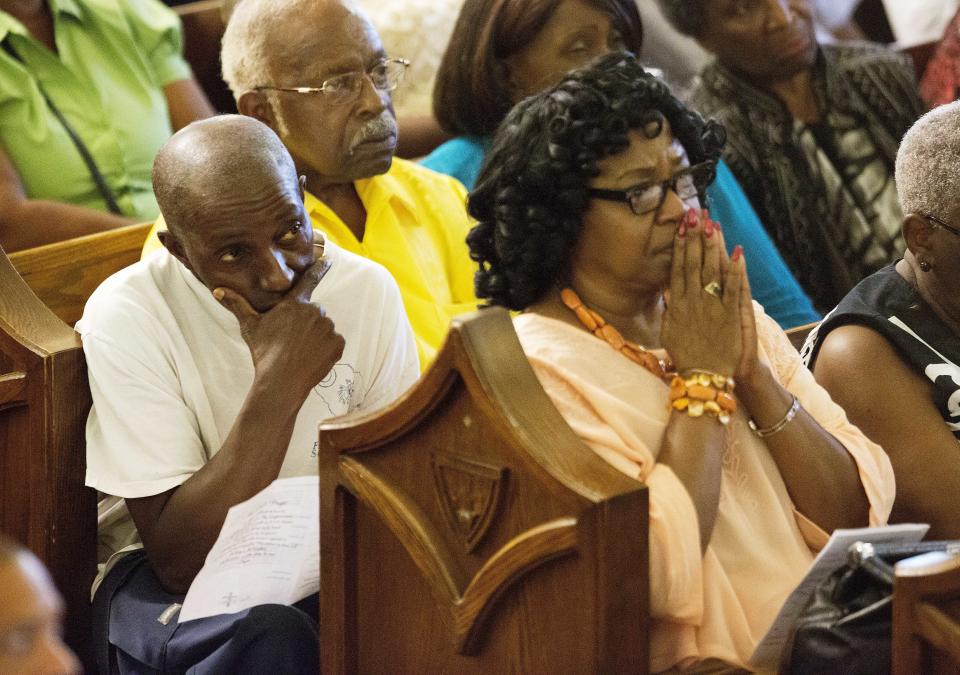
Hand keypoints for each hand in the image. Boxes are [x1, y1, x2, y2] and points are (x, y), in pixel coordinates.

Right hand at [213, 258, 344, 398]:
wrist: (281, 380)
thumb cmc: (264, 352)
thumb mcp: (250, 326)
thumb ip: (237, 304)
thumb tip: (217, 290)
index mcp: (295, 304)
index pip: (310, 280)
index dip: (320, 268)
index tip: (328, 259)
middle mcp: (315, 311)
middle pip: (313, 313)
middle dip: (305, 323)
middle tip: (291, 340)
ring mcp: (329, 328)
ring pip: (324, 328)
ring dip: (316, 336)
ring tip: (300, 351)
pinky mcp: (338, 344)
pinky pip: (334, 343)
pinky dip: (326, 349)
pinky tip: (312, 358)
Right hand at [660, 209, 743, 375]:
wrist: (705, 376)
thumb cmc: (686, 356)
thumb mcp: (669, 332)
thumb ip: (669, 309)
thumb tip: (667, 288)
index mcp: (677, 304)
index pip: (678, 268)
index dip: (680, 246)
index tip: (681, 227)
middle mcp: (693, 302)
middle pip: (694, 263)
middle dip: (695, 238)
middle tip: (696, 214)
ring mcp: (712, 307)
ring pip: (712, 270)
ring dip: (712, 246)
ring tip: (712, 224)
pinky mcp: (730, 314)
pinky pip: (732, 288)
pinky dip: (735, 270)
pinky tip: (737, 251)